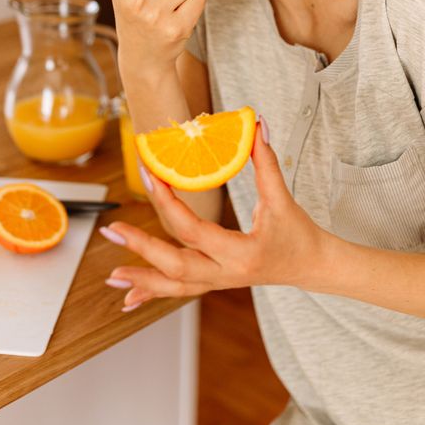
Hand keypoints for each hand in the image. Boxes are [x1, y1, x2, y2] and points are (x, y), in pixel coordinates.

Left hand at [100, 121, 330, 310]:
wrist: (312, 266)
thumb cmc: (298, 233)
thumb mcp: (282, 197)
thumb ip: (266, 162)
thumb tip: (258, 126)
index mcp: (242, 253)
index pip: (194, 230)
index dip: (169, 203)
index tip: (151, 178)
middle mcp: (226, 274)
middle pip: (175, 266)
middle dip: (141, 248)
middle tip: (112, 230)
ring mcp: (218, 282)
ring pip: (174, 287)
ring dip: (141, 280)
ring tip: (112, 275)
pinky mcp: (214, 282)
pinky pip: (179, 292)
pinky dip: (153, 293)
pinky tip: (128, 298)